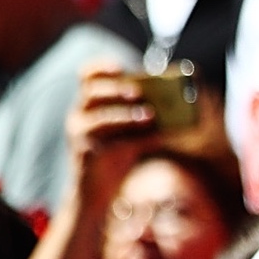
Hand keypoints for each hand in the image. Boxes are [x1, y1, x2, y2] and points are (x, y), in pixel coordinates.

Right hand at [67, 63, 157, 203]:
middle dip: (116, 90)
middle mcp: (78, 116)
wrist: (96, 191)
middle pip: (92, 93)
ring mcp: (80, 136)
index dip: (100, 68)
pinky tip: (154, 137)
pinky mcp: (87, 155)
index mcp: (88, 105)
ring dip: (126, 116)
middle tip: (139, 93)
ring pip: (100, 119)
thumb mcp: (130, 131)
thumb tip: (179, 106)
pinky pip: (110, 143)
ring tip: (150, 116)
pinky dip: (134, 139)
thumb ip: (146, 115)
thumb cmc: (116, 155)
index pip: (86, 77)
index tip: (120, 67)